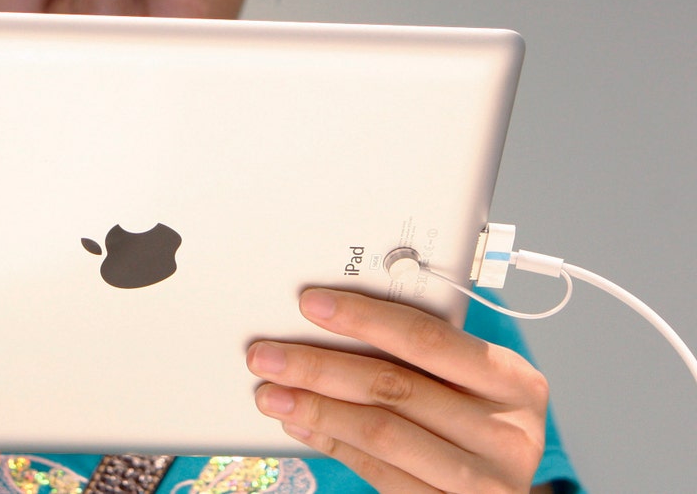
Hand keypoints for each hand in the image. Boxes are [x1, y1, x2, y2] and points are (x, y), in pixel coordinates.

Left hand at [246, 288, 549, 492]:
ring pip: (380, 432)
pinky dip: (331, 444)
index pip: (427, 338)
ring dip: (315, 408)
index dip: (364, 317)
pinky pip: (377, 472)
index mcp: (513, 382)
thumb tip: (329, 323)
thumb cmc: (476, 428)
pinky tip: (300, 425)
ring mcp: (484, 481)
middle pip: (394, 386)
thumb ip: (418, 359)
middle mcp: (507, 432)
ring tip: (271, 393)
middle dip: (319, 366)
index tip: (312, 304)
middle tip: (267, 355)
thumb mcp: (468, 389)